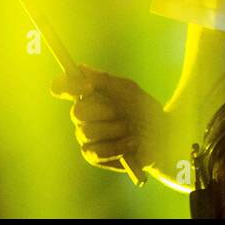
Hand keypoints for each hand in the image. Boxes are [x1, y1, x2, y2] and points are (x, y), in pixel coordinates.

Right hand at [50, 64, 164, 176]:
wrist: (163, 138)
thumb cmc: (145, 111)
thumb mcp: (129, 91)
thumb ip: (105, 81)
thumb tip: (81, 69)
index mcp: (89, 95)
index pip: (62, 87)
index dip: (68, 85)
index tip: (89, 87)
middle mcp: (83, 115)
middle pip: (76, 112)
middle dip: (102, 112)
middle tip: (120, 112)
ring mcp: (86, 136)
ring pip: (87, 132)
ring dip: (114, 130)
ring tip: (131, 129)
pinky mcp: (93, 156)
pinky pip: (96, 152)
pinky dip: (117, 146)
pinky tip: (131, 143)